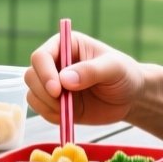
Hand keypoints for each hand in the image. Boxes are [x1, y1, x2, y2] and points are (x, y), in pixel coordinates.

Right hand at [24, 31, 146, 124]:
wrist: (131, 97)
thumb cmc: (124, 75)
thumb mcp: (113, 68)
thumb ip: (90, 71)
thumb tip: (65, 80)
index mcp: (66, 46)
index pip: (41, 56)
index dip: (44, 73)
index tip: (57, 89)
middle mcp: (55, 63)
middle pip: (31, 75)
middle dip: (43, 91)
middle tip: (63, 102)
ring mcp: (53, 84)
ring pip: (32, 93)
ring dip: (46, 105)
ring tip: (69, 109)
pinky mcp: (55, 103)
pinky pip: (40, 110)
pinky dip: (50, 115)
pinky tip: (68, 115)